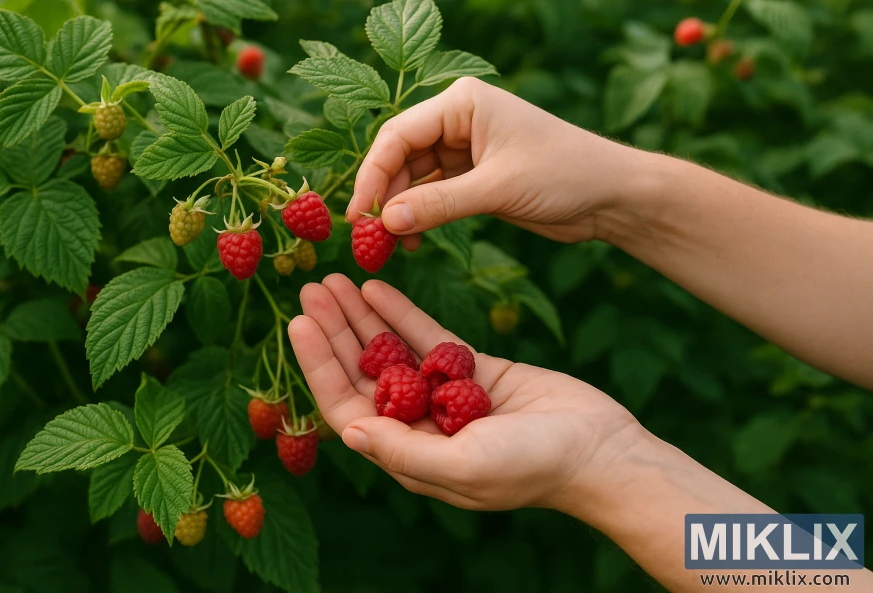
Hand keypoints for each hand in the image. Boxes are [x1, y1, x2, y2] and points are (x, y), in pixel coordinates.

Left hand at [288, 274, 644, 512]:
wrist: (601, 449)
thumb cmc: (535, 467)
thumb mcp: (467, 466)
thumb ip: (406, 451)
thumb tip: (348, 433)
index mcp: (410, 454)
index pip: (348, 408)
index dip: (320, 367)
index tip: (299, 324)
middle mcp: (420, 424)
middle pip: (362, 373)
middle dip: (334, 333)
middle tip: (310, 289)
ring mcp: (445, 395)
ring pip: (390, 350)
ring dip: (360, 318)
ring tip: (333, 281)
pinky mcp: (474, 370)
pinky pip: (428, 337)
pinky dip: (401, 313)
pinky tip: (376, 288)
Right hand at [348, 77, 641, 247]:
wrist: (611, 195)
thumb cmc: (563, 174)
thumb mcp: (497, 189)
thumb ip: (439, 205)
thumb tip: (385, 222)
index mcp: (462, 102)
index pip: (398, 135)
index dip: (372, 174)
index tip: (358, 214)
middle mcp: (458, 120)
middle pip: (400, 157)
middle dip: (384, 195)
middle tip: (369, 237)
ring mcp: (466, 149)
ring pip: (414, 179)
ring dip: (401, 211)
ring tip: (391, 246)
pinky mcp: (475, 178)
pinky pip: (434, 196)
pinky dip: (421, 217)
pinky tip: (413, 241)